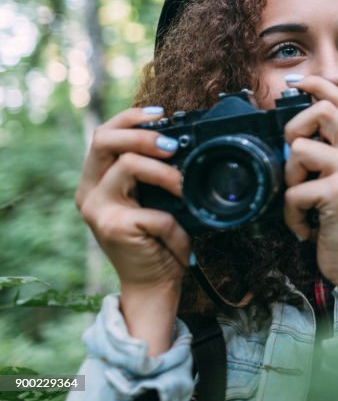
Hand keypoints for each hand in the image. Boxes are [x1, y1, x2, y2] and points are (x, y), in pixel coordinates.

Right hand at [77, 107, 189, 353]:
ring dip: (166, 173)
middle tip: (172, 145)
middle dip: (143, 135)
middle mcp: (89, 191)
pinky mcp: (113, 227)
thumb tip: (181, 141)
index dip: (130, 118)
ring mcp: (98, 209)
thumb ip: (155, 172)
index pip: (103, 134)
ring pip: (130, 166)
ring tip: (184, 188)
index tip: (160, 115)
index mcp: (97, 180)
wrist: (153, 285)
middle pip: (103, 140)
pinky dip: (176, 225)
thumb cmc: (158, 239)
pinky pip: (155, 211)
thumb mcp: (154, 199)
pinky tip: (179, 238)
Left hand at [281, 76, 337, 284]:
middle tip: (294, 158)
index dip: (317, 85)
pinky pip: (293, 191)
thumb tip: (294, 135)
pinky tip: (307, 226)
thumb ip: (330, 151)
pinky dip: (292, 215)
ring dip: (290, 180)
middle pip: (321, 110)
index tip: (298, 82)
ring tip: (303, 200)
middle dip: (293, 130)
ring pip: (298, 150)